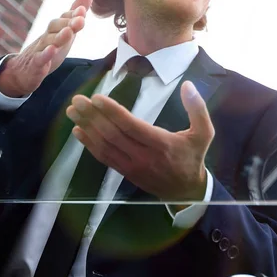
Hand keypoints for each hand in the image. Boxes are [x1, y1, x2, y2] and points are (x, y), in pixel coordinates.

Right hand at [0, 0, 94, 96]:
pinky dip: (46, 54)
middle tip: (81, 19)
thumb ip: (77, 10)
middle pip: (56, 27)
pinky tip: (52, 50)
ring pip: (49, 42)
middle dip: (69, 22)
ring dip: (60, 36)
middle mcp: (48, 36)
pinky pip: (40, 59)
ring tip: (69, 32)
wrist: (26, 69)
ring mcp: (41, 49)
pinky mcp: (36, 64)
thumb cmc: (51, 45)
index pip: (65, 18)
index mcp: (57, 29)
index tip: (83, 9)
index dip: (74, 14)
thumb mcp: (67, 28)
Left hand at [66, 81, 214, 200]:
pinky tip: (78, 131)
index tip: (96, 97)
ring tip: (72, 112)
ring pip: (104, 146)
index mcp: (161, 144)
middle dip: (93, 116)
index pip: (131, 126)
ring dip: (87, 128)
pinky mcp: (125, 172)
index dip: (112, 112)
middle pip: (112, 135)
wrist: (186, 190)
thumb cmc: (193, 157)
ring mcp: (132, 166)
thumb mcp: (204, 133)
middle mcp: (143, 156)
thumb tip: (187, 85)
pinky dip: (89, 144)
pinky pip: (104, 158)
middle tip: (77, 100)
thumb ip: (197, 108)